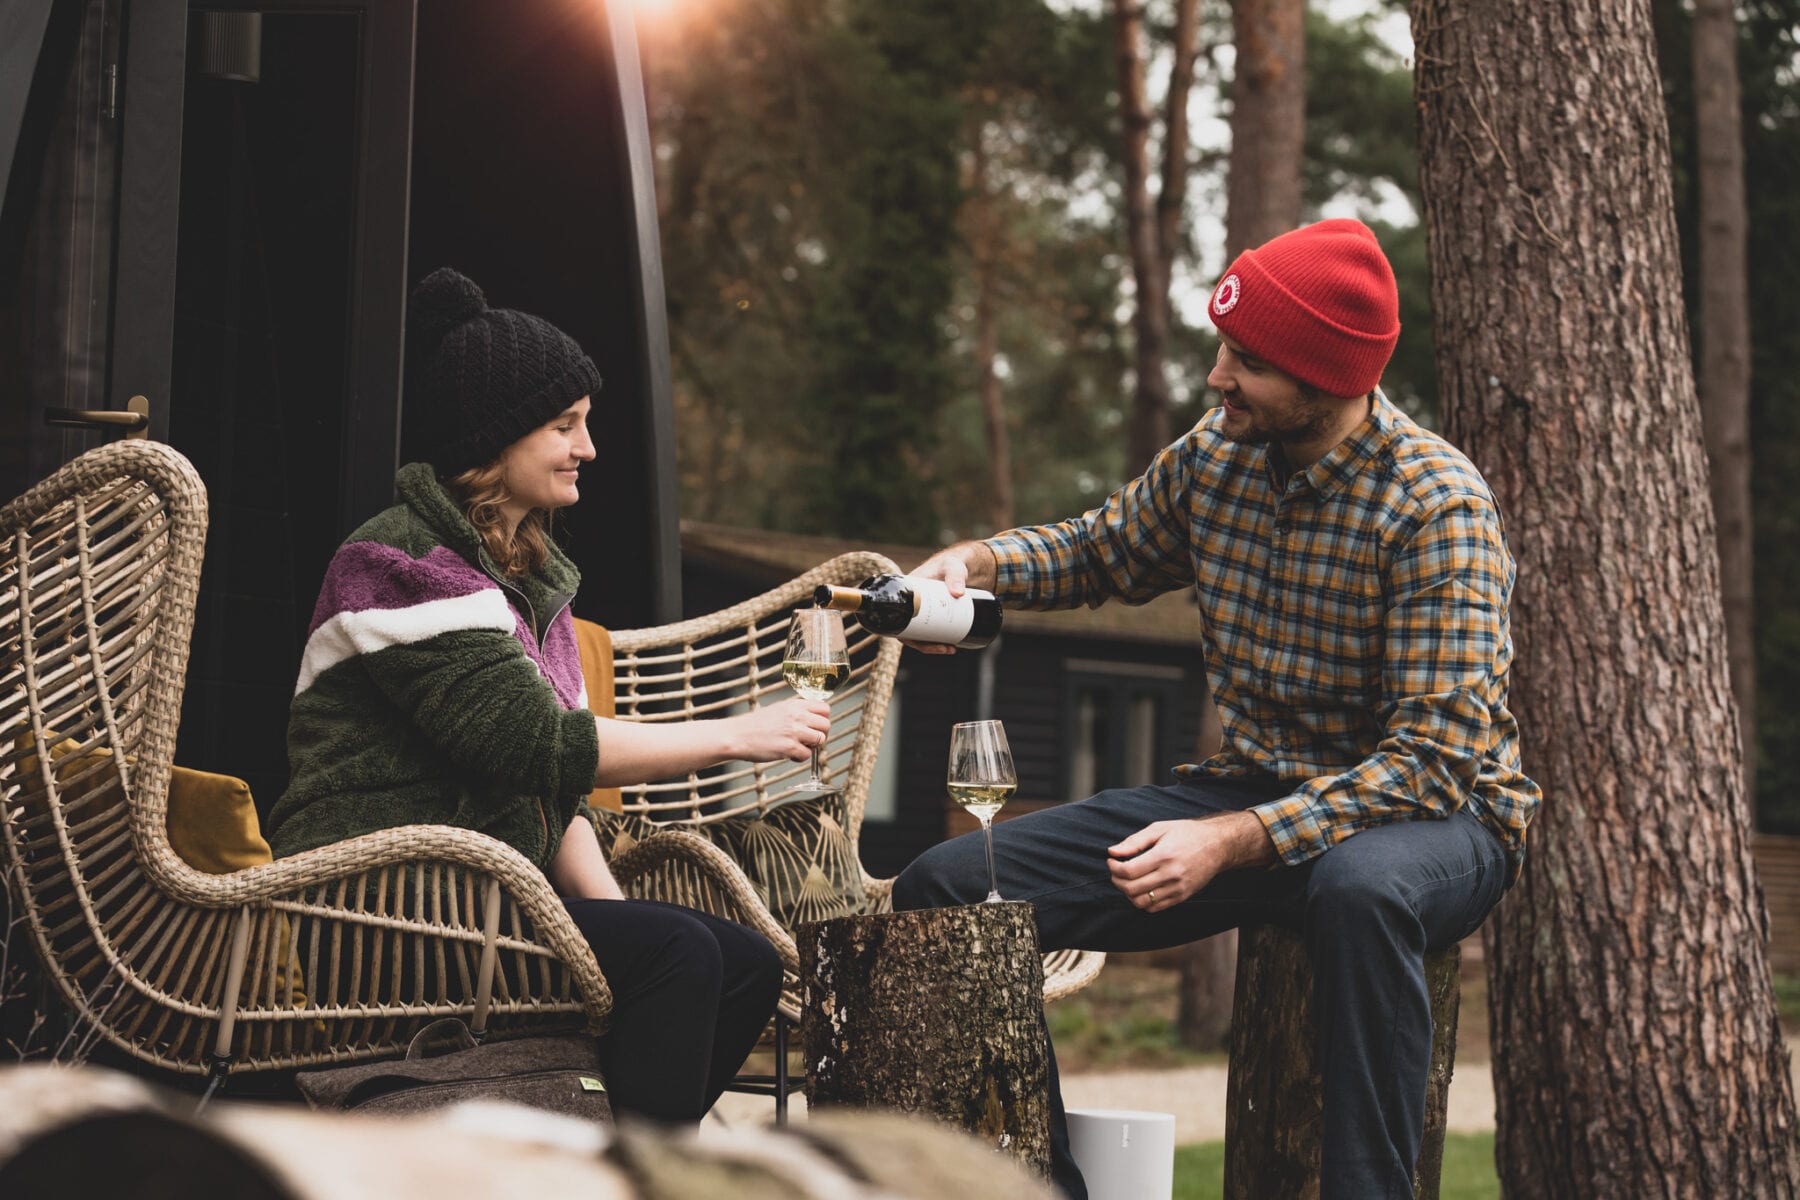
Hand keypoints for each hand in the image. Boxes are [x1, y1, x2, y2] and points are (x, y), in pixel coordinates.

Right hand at [728, 697, 831, 762]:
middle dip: (821, 735)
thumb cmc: (756, 725)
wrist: (738, 735)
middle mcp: (797, 716)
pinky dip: (799, 758)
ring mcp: (794, 731)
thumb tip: (814, 720)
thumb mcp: (779, 709)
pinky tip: (788, 754)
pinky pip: (807, 755)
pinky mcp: (789, 747)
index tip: (816, 727)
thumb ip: (797, 712)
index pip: (825, 708)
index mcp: (795, 705)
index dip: (823, 719)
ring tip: (797, 747)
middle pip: (826, 725)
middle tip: (809, 740)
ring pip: (820, 740)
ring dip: (811, 747)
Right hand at [903, 542, 996, 655]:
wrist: (962, 565)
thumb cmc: (952, 564)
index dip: (905, 634)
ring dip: (932, 646)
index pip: (899, 617)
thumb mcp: (953, 568)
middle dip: (925, 645)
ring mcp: (922, 611)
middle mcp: (911, 604)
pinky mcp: (934, 615)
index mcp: (907, 593)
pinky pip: (930, 632)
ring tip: (951, 649)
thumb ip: (956, 576)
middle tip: (945, 648)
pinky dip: (937, 641)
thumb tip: (958, 593)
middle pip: (910, 631)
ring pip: (921, 634)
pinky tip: (949, 646)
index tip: (921, 641)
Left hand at [1107, 811, 1274, 912]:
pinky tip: (1142, 888)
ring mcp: (1177, 889)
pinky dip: (1142, 901)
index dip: (1114, 868)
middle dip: (1117, 881)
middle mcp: (1171, 875)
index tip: (1112, 860)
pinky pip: (1155, 908)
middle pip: (1132, 889)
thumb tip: (1113, 852)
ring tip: (1128, 880)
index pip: (1129, 871)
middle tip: (1116, 871)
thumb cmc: (1187, 834)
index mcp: (1164, 856)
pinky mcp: (1182, 897)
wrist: (1217, 846)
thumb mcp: (1159, 829)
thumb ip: (1134, 841)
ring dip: (1128, 893)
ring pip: (1141, 902)